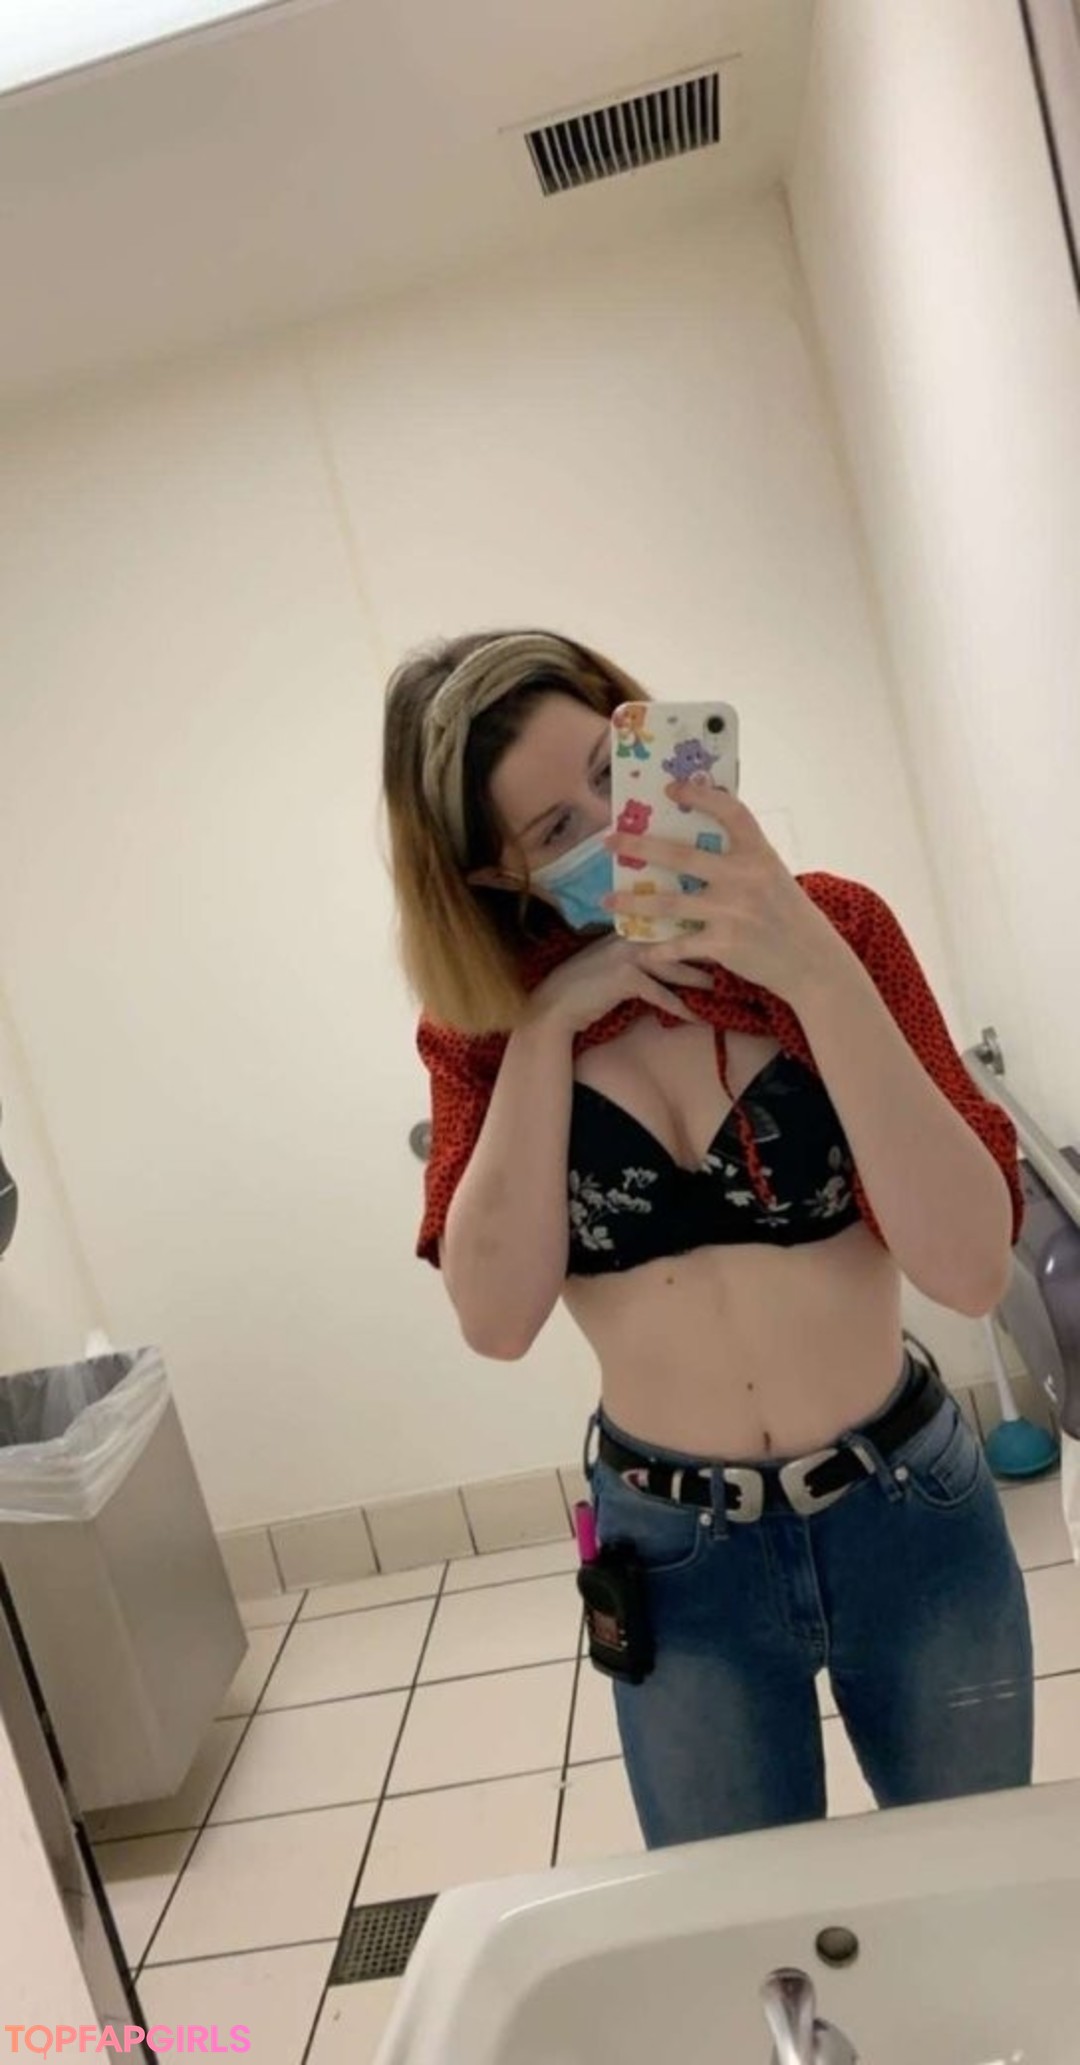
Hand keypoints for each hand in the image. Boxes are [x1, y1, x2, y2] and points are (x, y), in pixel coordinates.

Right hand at [524, 930, 713, 1037]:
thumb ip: (642, 951)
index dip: (698, 927)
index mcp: (632, 926)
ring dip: (700, 980)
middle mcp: (631, 935)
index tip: (725, 934)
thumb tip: (673, 953)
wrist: (556, 1004)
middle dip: (708, 950)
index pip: (671, 921)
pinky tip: (697, 1019)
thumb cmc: (587, 983)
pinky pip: (661, 994)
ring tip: (723, 989)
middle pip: (679, 940)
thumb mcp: (616, 960)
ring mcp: (628, 955)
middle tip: (736, 958)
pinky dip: (680, 1009)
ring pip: (675, 967)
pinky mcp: (626, 978)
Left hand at [605, 784, 849, 1005]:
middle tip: (611, 842)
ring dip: (633, 902)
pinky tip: (641, 948)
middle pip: (680, 855)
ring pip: (668, 903)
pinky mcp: (723, 944)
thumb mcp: (772, 874)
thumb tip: (698, 837)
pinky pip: (679, 944)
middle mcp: (743, 877)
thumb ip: (741, 857)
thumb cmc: (787, 913)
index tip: (671, 788)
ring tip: (608, 900)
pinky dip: (658, 949)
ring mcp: (731, 911)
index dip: (700, 795)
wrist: (810, 960)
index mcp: (758, 853)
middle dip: (639, 846)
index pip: (730, 811)